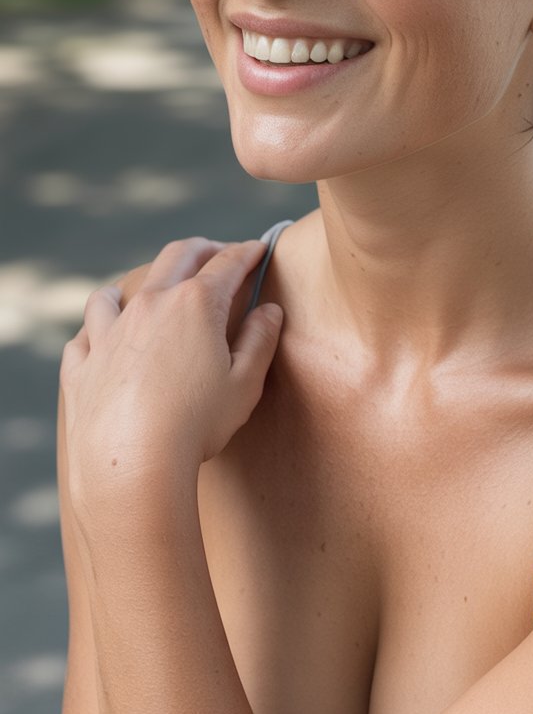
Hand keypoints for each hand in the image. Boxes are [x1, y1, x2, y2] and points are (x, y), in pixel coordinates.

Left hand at [59, 239, 282, 513]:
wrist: (132, 466)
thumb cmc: (196, 425)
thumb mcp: (245, 383)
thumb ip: (260, 340)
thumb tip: (269, 310)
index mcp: (196, 304)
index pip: (228, 263)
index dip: (248, 252)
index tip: (259, 248)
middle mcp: (150, 304)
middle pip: (176, 257)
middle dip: (201, 249)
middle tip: (217, 252)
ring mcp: (109, 331)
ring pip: (117, 290)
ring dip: (139, 282)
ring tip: (150, 288)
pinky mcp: (82, 364)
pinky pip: (85, 334)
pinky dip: (97, 328)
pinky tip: (103, 336)